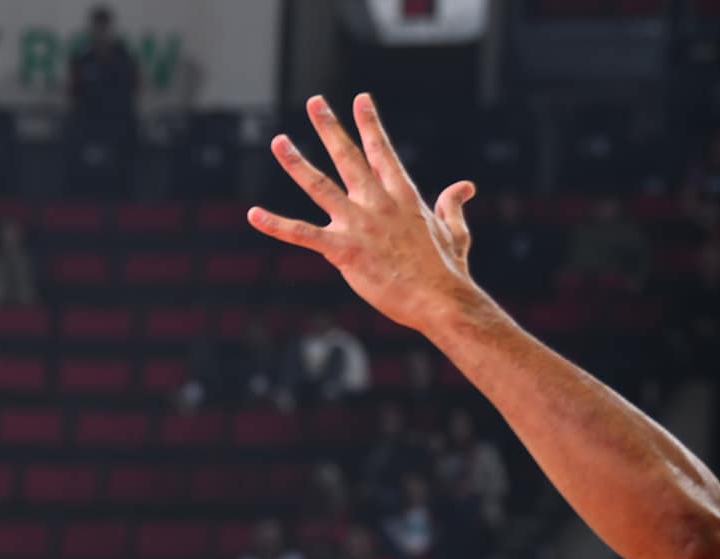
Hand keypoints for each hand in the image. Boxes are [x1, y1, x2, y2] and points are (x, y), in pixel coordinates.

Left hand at [248, 94, 479, 341]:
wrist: (439, 299)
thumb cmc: (447, 270)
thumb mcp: (454, 230)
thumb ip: (452, 205)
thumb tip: (465, 186)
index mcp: (403, 195)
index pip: (381, 151)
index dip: (369, 124)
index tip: (359, 99)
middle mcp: (377, 202)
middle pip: (348, 156)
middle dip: (329, 127)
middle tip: (314, 101)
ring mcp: (358, 224)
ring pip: (320, 186)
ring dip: (296, 163)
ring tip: (279, 141)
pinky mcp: (343, 251)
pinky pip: (302, 235)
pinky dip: (276, 225)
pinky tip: (254, 214)